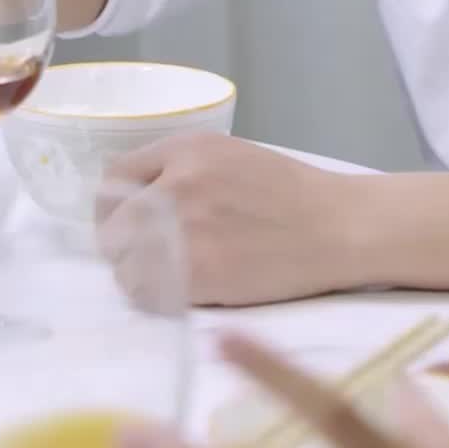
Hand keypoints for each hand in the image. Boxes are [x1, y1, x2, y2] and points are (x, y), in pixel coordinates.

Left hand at [104, 133, 359, 305]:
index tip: (124, 224)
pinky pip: (147, 293)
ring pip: (124, 265)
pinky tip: (183, 291)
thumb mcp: (231, 158)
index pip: (115, 179)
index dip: (115, 207)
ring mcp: (183, 232)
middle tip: (146, 257)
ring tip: (167, 277)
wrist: (337, 227)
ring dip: (138, 275)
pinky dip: (157, 297)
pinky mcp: (196, 275)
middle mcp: (177, 185)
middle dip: (122, 244)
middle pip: (111, 226)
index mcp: (187, 150)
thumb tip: (134, 199)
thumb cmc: (290, 193)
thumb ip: (181, 170)